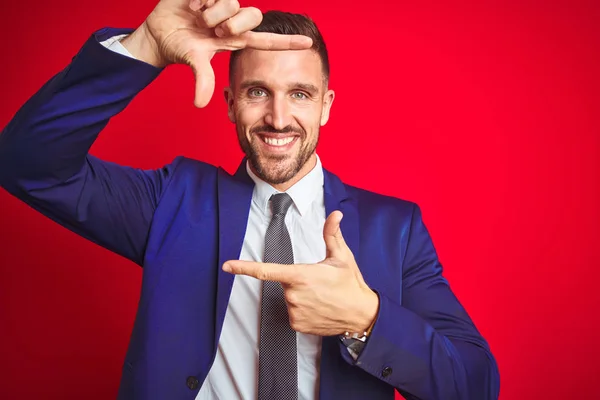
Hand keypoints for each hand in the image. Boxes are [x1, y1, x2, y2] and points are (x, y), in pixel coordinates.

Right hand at [121, 0, 312, 106]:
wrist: (158, 32)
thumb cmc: (181, 47)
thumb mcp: (194, 62)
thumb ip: (202, 79)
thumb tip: (200, 104)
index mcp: (235, 40)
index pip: (266, 41)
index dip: (287, 43)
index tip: (309, 43)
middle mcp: (233, 21)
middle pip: (252, 15)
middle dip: (232, 24)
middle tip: (214, 31)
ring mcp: (222, 5)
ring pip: (231, 3)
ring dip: (211, 14)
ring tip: (198, 18)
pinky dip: (199, 1)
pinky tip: (191, 7)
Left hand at [223, 211, 378, 335]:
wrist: (362, 314)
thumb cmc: (351, 284)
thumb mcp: (341, 256)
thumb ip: (332, 234)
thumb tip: (334, 215)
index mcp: (301, 275)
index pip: (266, 270)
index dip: (244, 268)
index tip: (228, 266)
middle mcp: (294, 295)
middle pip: (284, 282)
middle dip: (297, 279)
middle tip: (319, 282)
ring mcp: (295, 312)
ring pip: (289, 298)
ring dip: (300, 295)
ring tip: (321, 296)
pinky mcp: (297, 325)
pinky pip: (293, 313)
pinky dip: (302, 309)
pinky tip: (318, 307)